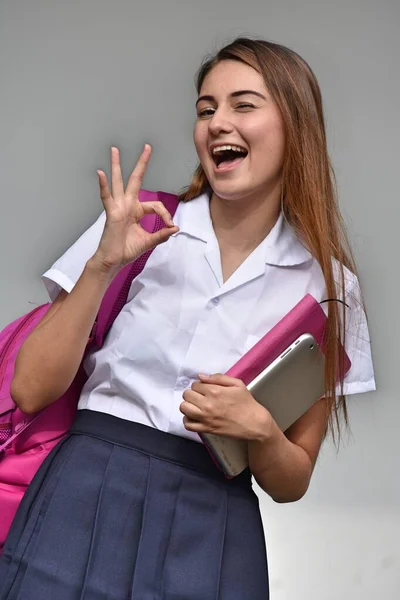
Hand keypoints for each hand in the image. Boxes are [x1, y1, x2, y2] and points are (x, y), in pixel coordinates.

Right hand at [93, 145, 178, 273]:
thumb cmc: (127, 250)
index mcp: (137, 211)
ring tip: (115, 150)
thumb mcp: (150, 241)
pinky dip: (103, 185)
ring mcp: (118, 207)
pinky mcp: (111, 213)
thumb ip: (162, 234)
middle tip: (147, 147)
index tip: (170, 226)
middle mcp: (127, 205)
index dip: (166, 214)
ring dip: (116, 166)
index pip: (155, 205)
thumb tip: (176, 228)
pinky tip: (101, 173)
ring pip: (118, 182)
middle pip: (135, 180)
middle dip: (141, 164)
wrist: (114, 261)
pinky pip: (106, 197)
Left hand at [180, 373, 271, 440]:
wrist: (254, 424)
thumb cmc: (246, 403)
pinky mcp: (206, 429)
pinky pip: (187, 424)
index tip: (206, 389)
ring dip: (188, 405)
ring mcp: (205, 418)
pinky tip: (195, 417)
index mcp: (214, 391)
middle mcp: (207, 404)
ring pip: (184, 408)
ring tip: (197, 406)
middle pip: (187, 395)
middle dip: (193, 394)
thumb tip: (201, 376)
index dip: (200, 386)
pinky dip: (188, 420)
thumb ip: (218, 378)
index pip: (195, 384)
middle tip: (201, 397)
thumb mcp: (237, 384)